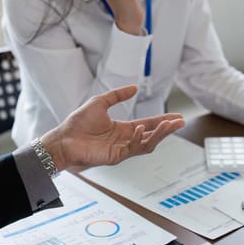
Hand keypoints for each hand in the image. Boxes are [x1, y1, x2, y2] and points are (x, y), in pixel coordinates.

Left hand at [41, 85, 184, 170]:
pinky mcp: (116, 156)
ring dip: (159, 134)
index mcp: (122, 129)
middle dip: (167, 129)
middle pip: (152, 135)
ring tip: (169, 125)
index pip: (148, 124)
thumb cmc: (78, 123)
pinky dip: (138, 138)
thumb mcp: (100, 102)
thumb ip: (118, 95)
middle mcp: (125, 140)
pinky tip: (140, 127)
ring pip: (147, 144)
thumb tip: (135, 88)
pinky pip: (133, 149)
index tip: (176, 116)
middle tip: (180, 122)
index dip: (162, 120)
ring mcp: (122, 149)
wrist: (63, 138)